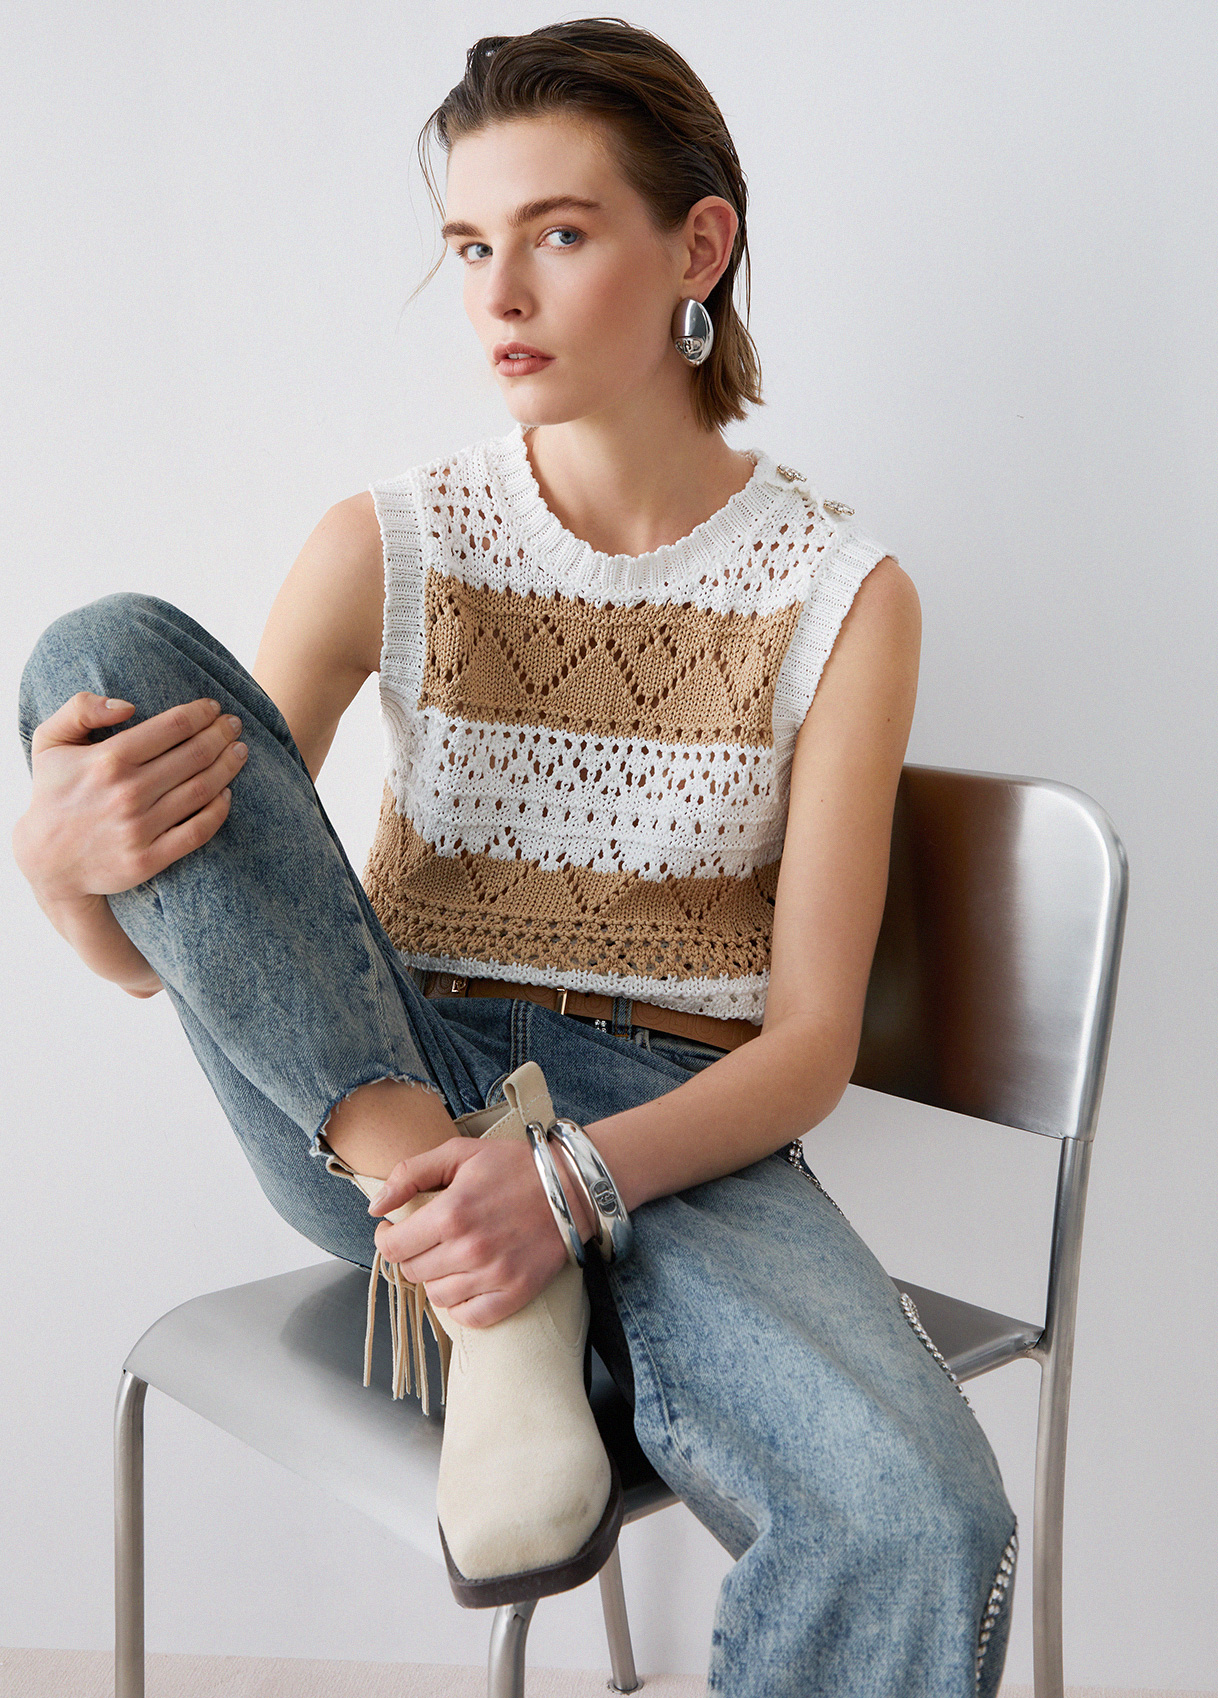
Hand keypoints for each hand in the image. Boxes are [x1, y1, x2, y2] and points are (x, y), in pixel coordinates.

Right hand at [13, 692, 248, 906]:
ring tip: (240, 751)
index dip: (200, 713)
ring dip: (228, 766)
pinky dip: (219, 811)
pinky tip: (227, 793)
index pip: (173, 727)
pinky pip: (198, 831)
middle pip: (195, 755)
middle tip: (234, 724)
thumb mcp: (49, 743)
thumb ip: (80, 709)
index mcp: (108, 760)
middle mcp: (128, 793)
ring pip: (202, 790)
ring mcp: (140, 829)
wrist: (47, 862)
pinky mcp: (149, 859)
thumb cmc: (53, 794)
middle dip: (221, 734)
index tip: (213, 707)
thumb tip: (128, 705)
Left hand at [367, 1136, 591, 1327]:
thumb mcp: (459, 1153)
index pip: (392, 1247)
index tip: (395, 1230)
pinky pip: (469, 1317)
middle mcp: (469, 1249)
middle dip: (412, 1255)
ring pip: (437, 1296)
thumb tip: (376, 1207)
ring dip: (436, 1278)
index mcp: (451, 1214)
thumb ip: (411, 1174)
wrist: (572, 1187)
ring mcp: (494, 1275)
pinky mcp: (515, 1293)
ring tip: (450, 1256)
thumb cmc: (514, 1166)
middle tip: (428, 1238)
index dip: (387, 1238)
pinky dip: (461, 1305)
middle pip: (412, 1272)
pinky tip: (467, 1281)